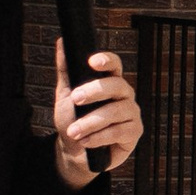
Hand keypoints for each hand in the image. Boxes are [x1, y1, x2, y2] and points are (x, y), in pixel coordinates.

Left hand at [53, 40, 142, 183]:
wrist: (75, 151)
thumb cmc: (73, 120)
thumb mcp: (65, 94)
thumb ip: (66, 69)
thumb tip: (62, 42)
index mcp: (110, 81)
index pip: (114, 65)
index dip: (106, 60)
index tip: (92, 62)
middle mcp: (124, 95)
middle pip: (117, 85)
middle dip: (94, 91)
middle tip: (75, 99)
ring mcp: (131, 114)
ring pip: (115, 112)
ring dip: (91, 122)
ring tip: (74, 131)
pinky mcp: (133, 133)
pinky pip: (119, 131)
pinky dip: (99, 137)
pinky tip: (86, 141)